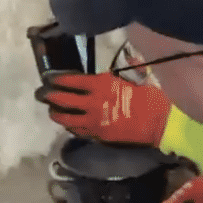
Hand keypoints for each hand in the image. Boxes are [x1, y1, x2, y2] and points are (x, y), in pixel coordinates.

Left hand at [35, 72, 170, 145]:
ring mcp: (94, 121)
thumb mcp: (133, 79)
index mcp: (101, 84)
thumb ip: (116, 76)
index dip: (58, 79)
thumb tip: (113, 68)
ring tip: (52, 110)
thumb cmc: (150, 97)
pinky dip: (70, 126)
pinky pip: (78, 131)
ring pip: (66, 118)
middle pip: (63, 99)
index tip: (50, 78)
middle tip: (41, 94)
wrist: (160, 123)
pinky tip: (68, 124)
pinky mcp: (98, 135)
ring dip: (56, 113)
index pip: (71, 80)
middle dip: (49, 96)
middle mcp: (93, 102)